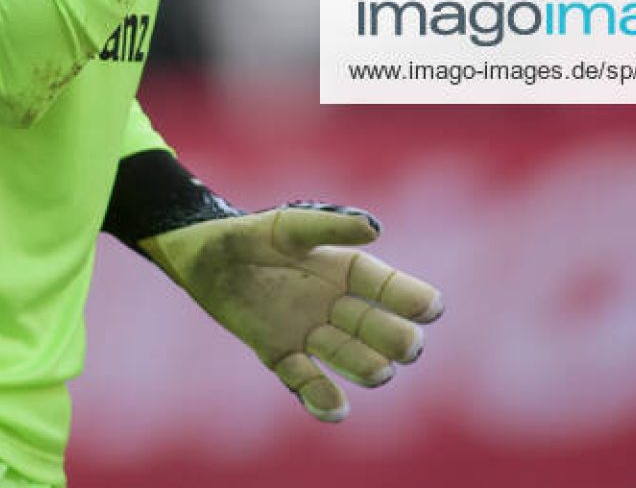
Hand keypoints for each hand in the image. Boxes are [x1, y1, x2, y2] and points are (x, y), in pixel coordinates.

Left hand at [140, 202, 441, 421]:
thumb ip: (327, 225)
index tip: (433, 309)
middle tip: (407, 347)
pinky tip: (335, 409)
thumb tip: (376, 228)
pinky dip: (321, 399)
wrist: (201, 259)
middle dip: (397, 339)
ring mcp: (309, 333)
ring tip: (378, 372)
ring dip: (367, 366)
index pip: (387, 287)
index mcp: (343, 269)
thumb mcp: (286, 225)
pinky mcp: (280, 354)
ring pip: (351, 358)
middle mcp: (334, 304)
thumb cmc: (248, 235)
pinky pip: (306, 382)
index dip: (411, 298)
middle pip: (378, 329)